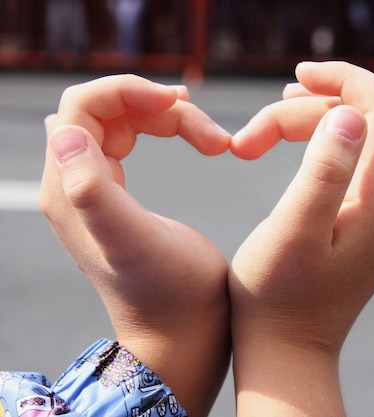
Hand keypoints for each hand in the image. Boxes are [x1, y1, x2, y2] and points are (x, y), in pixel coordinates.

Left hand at [40, 75, 230, 415]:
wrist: (183, 332)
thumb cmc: (170, 291)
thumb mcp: (132, 241)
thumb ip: (91, 190)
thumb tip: (62, 128)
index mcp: (71, 187)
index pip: (82, 106)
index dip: (128, 91)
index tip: (179, 103)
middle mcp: (75, 184)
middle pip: (108, 111)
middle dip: (159, 108)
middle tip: (209, 133)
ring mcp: (97, 190)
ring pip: (126, 123)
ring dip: (171, 120)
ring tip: (215, 141)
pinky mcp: (121, 198)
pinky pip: (133, 141)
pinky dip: (167, 131)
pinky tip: (196, 140)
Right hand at [229, 62, 373, 415]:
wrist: (290, 346)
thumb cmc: (277, 296)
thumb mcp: (292, 232)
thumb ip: (325, 170)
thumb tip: (351, 114)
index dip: (343, 78)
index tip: (297, 74)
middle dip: (320, 105)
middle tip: (261, 127)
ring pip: (372, 133)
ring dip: (325, 119)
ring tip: (271, 127)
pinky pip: (370, 156)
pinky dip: (336, 139)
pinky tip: (302, 143)